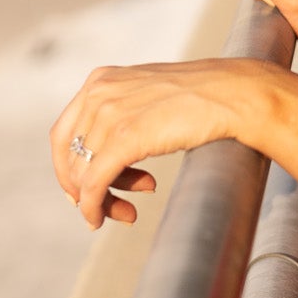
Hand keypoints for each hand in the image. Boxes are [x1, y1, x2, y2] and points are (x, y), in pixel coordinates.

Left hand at [50, 58, 268, 228]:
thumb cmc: (203, 98)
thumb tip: (107, 157)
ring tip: (130, 212)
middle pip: (69, 156)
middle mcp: (98, 93)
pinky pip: (95, 183)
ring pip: (82, 174)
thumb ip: (122, 115)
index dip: (67, 168)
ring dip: (100, 202)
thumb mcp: (148, 97)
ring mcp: (110, 113)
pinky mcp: (126, 137)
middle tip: (105, 209)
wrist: (234, 95)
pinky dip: (94, 206)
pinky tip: (110, 218)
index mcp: (100, 80)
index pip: (64, 133)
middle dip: (83, 189)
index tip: (84, 190)